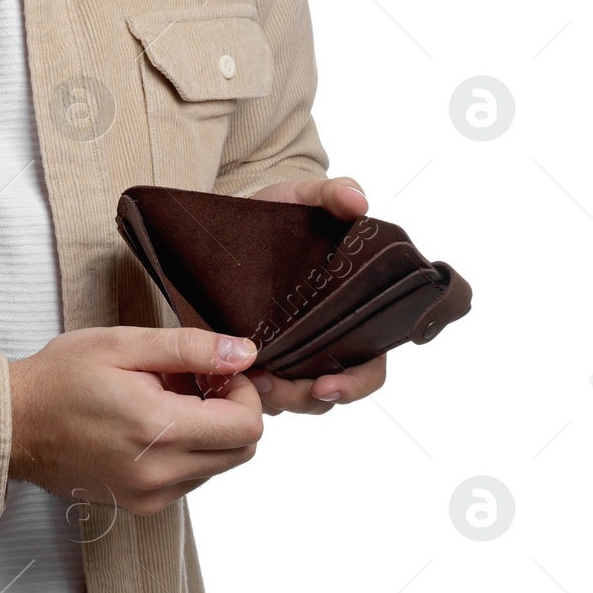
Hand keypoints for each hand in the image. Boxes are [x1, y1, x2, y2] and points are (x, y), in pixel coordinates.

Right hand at [7, 326, 264, 515]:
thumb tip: (242, 354)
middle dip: (230, 411)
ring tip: (163, 399)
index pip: (246, 426)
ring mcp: (151, 495)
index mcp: (158, 428)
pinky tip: (149, 423)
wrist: (14, 423)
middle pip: (240, 451)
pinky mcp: (142, 504)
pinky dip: (184, 449)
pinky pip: (190, 478)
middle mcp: (161, 473)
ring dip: (207, 431)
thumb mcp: (122, 343)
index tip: (217, 371)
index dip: (244, 392)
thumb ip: (189, 348)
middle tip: (194, 381)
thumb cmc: (60, 377)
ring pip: (217, 465)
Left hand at [243, 174, 387, 413]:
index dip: (355, 383)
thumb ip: (329, 194)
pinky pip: (258, 391)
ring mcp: (286, 355)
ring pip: (293, 398)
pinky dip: (248, 391)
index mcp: (347, 316)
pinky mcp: (252, 357)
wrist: (224, 223)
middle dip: (307, 398)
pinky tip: (230, 378)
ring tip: (251, 381)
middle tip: (277, 388)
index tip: (328, 386)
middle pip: (329, 393)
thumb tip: (359, 201)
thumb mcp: (299, 198)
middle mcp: (321, 344)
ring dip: (276, 398)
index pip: (367, 367)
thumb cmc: (275, 216)